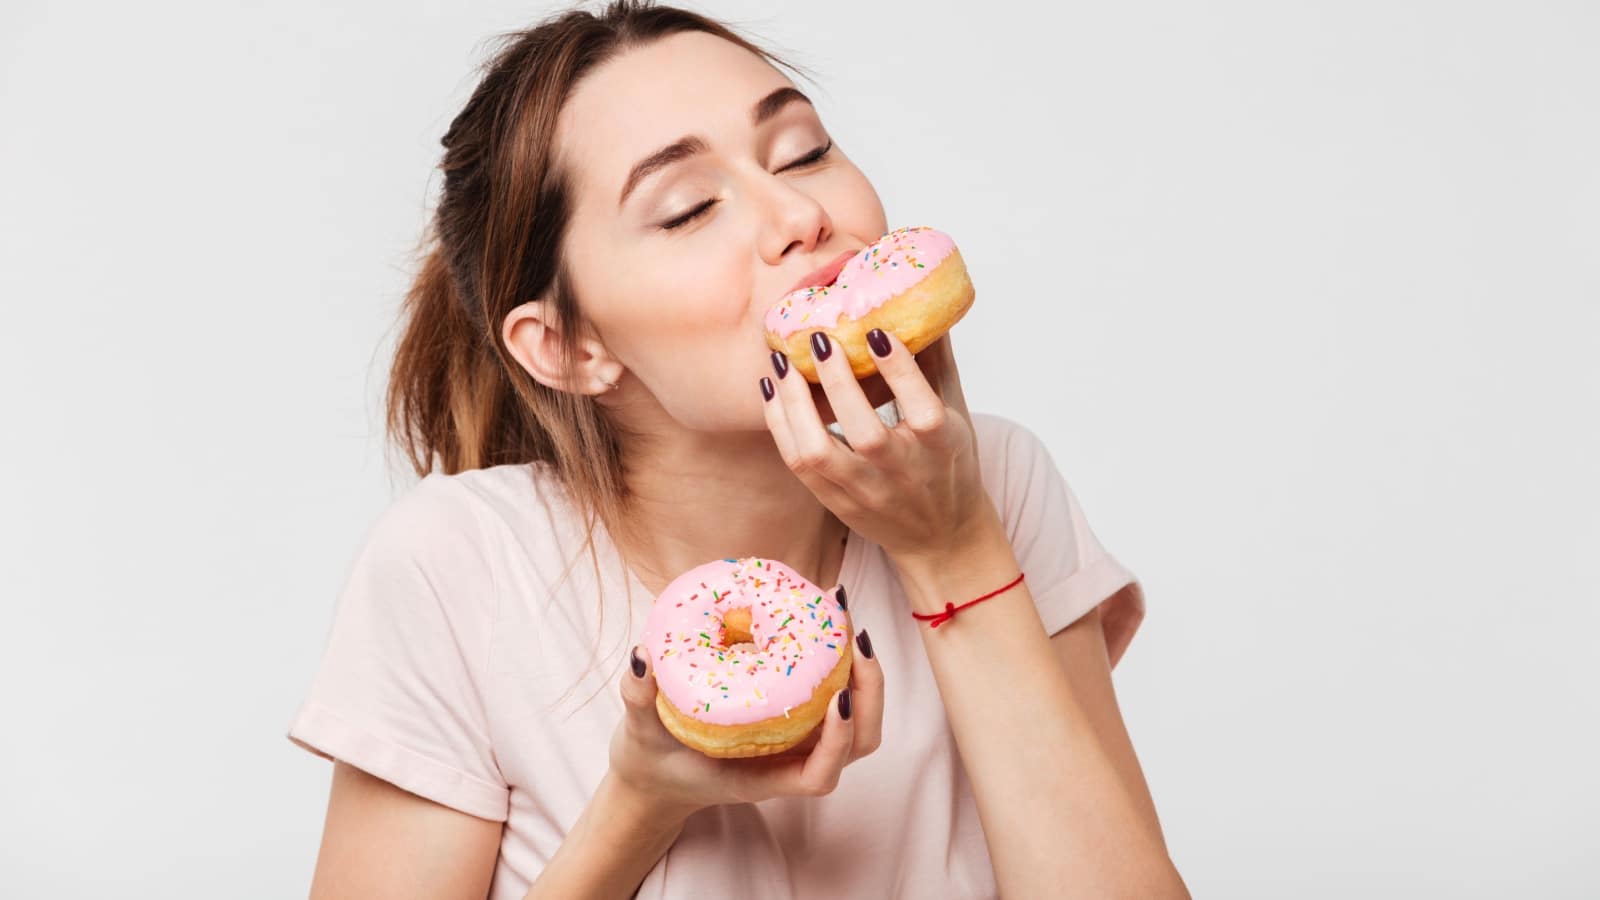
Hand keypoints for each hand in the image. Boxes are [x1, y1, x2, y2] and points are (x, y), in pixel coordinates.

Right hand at [609, 587, 883, 819]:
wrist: (657, 774)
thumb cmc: (654, 760)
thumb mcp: (638, 733)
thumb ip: (636, 699)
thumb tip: (642, 656)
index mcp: (760, 778)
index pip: (819, 776)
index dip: (839, 741)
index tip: (840, 698)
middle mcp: (789, 762)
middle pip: (857, 742)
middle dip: (869, 691)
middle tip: (854, 637)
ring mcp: (797, 741)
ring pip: (856, 717)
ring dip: (862, 671)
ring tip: (844, 618)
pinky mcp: (795, 718)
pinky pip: (833, 692)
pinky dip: (839, 660)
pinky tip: (821, 618)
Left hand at [761, 329, 994, 565]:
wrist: (941, 536)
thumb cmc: (949, 464)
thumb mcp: (956, 414)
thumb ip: (937, 362)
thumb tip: (924, 305)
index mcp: (941, 446)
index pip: (923, 410)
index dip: (900, 372)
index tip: (875, 332)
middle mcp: (903, 472)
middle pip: (866, 434)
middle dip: (838, 383)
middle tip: (819, 338)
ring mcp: (866, 491)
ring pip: (819, 454)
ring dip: (795, 406)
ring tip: (782, 364)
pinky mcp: (836, 502)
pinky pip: (798, 465)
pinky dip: (780, 425)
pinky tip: (773, 391)